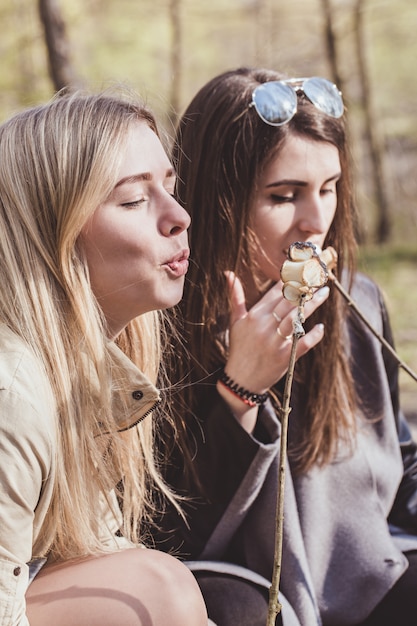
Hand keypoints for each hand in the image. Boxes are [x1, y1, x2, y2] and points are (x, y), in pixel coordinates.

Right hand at [222, 270, 328, 397]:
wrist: (240, 380)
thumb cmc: (239, 348)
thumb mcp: (235, 321)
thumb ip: (235, 297)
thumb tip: (229, 273)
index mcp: (254, 316)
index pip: (274, 293)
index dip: (288, 279)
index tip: (301, 269)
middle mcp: (265, 327)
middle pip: (288, 302)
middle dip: (304, 288)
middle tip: (318, 276)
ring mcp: (276, 342)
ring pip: (297, 318)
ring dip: (312, 304)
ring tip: (324, 292)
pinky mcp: (285, 357)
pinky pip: (304, 343)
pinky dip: (314, 335)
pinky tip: (321, 327)